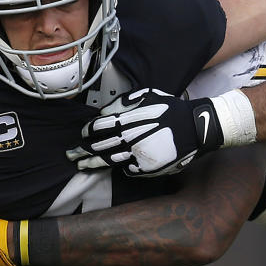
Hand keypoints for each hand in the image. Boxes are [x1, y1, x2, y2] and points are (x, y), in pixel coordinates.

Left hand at [66, 88, 222, 176]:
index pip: (97, 128)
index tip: (82, 134)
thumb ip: (122, 103)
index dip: (86, 132)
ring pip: (107, 161)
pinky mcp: (146, 168)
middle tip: (70, 154)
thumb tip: (103, 112)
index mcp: (126, 121)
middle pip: (97, 147)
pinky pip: (127, 170)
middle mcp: (128, 139)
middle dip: (81, 151)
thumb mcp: (146, 96)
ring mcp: (136, 156)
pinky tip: (115, 166)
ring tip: (81, 165)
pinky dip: (121, 167)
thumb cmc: (172, 110)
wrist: (194, 128)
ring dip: (92, 164)